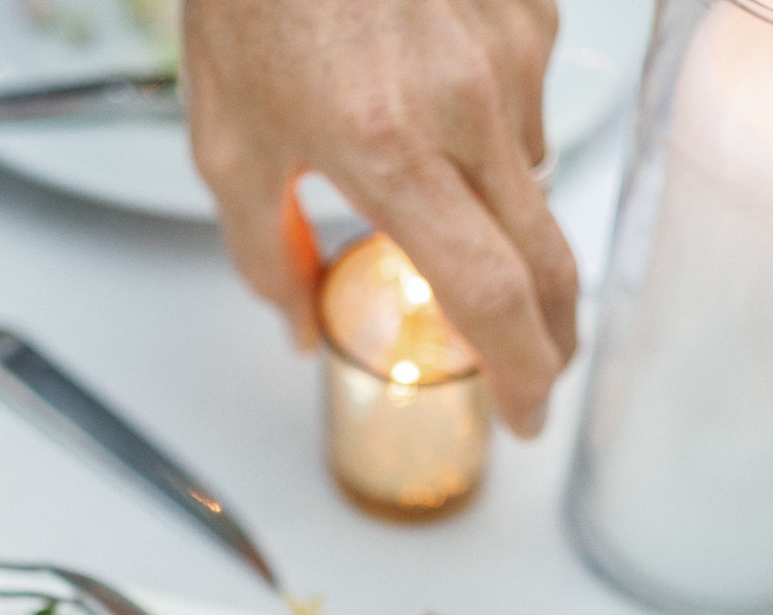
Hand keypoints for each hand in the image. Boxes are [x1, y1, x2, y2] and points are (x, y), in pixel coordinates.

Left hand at [183, 0, 578, 436]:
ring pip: (529, 180)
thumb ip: (262, 249)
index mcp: (387, 148)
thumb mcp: (226, 137)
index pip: (488, 296)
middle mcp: (465, 104)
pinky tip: (434, 92)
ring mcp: (510, 52)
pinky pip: (526, 103)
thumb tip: (298, 321)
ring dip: (494, 211)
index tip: (523, 415)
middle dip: (545, 337)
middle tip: (528, 370)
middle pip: (545, 262)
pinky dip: (487, 126)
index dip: (520, 373)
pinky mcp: (531, 12)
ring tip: (421, 173)